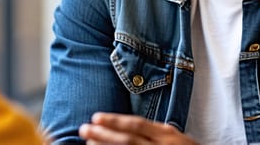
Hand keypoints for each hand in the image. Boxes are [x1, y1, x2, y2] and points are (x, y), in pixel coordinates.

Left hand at [79, 112, 199, 144]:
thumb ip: (157, 133)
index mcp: (167, 135)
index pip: (137, 124)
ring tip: (88, 144)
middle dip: (103, 135)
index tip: (96, 117)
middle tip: (83, 129)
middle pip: (128, 140)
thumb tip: (131, 127)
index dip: (115, 121)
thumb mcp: (176, 138)